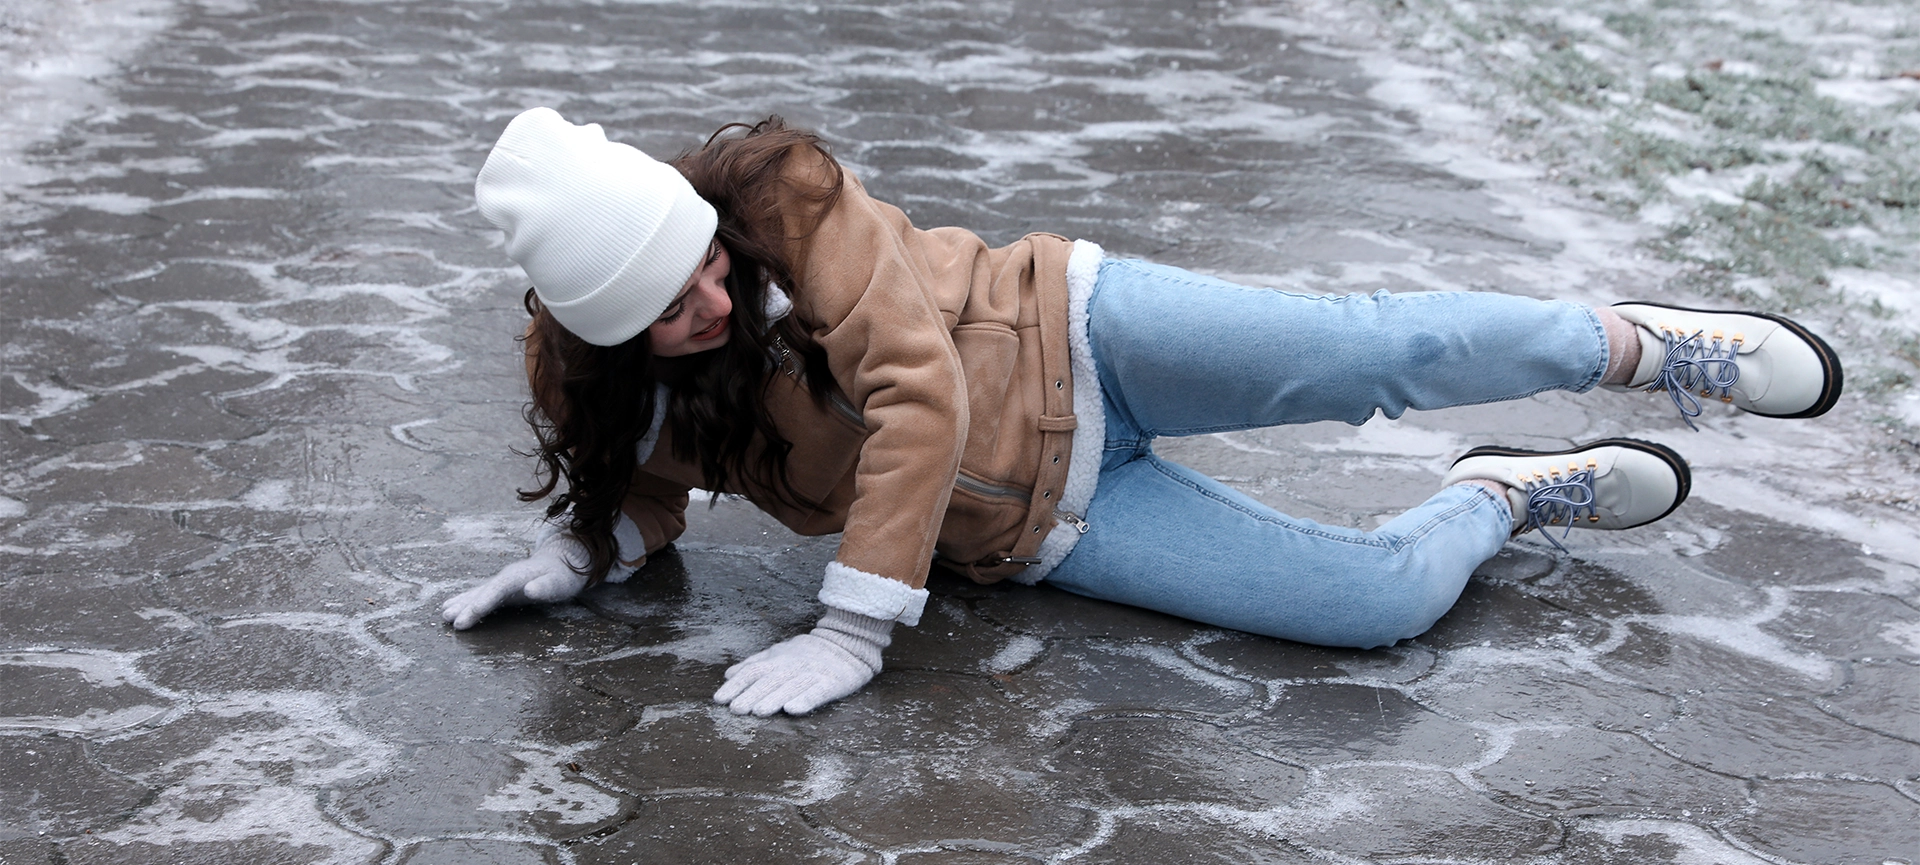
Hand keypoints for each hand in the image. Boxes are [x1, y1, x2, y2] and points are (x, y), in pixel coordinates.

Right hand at [441, 531, 592, 629]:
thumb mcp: (560, 583)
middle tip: (447, 619)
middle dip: (465, 606)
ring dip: (461, 603)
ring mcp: (502, 581)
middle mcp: (505, 577)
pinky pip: (481, 594)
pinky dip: (467, 600)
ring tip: (444, 615)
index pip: (494, 591)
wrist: (563, 562)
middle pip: (482, 592)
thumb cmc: (562, 576)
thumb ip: (546, 587)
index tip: (465, 619)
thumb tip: (530, 590)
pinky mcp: (502, 587)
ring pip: (478, 592)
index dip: (479, 605)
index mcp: (516, 577)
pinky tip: (454, 606)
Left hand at [713, 608, 892, 715]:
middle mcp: (792, 666)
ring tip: (759, 712)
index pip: (753, 671)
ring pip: (790, 687)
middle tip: (736, 709)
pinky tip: (794, 709)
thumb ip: (755, 664)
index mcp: (778, 659)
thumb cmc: (809, 652)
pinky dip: (805, 700)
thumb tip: (729, 674)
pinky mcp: (831, 683)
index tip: (720, 699)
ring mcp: (812, 674)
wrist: (848, 642)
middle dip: (751, 695)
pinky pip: (817, 692)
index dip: (736, 685)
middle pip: (769, 681)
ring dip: (774, 699)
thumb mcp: (779, 652)